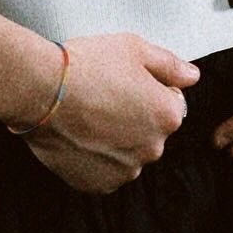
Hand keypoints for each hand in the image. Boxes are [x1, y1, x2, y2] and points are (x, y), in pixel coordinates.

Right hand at [18, 33, 199, 194]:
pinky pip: (106, 171)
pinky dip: (97, 158)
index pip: (171, 102)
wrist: (40, 90)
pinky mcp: (98, 184)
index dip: (148, 88)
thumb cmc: (85, 66)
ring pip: (129, 153)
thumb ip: (170, 64)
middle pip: (150, 131)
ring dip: (117, 140)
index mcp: (167, 115)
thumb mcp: (134, 48)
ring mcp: (125, 170)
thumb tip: (191, 76)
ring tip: (89, 117)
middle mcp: (153, 148)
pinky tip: (81, 136)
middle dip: (134, 117)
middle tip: (104, 97)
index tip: (124, 82)